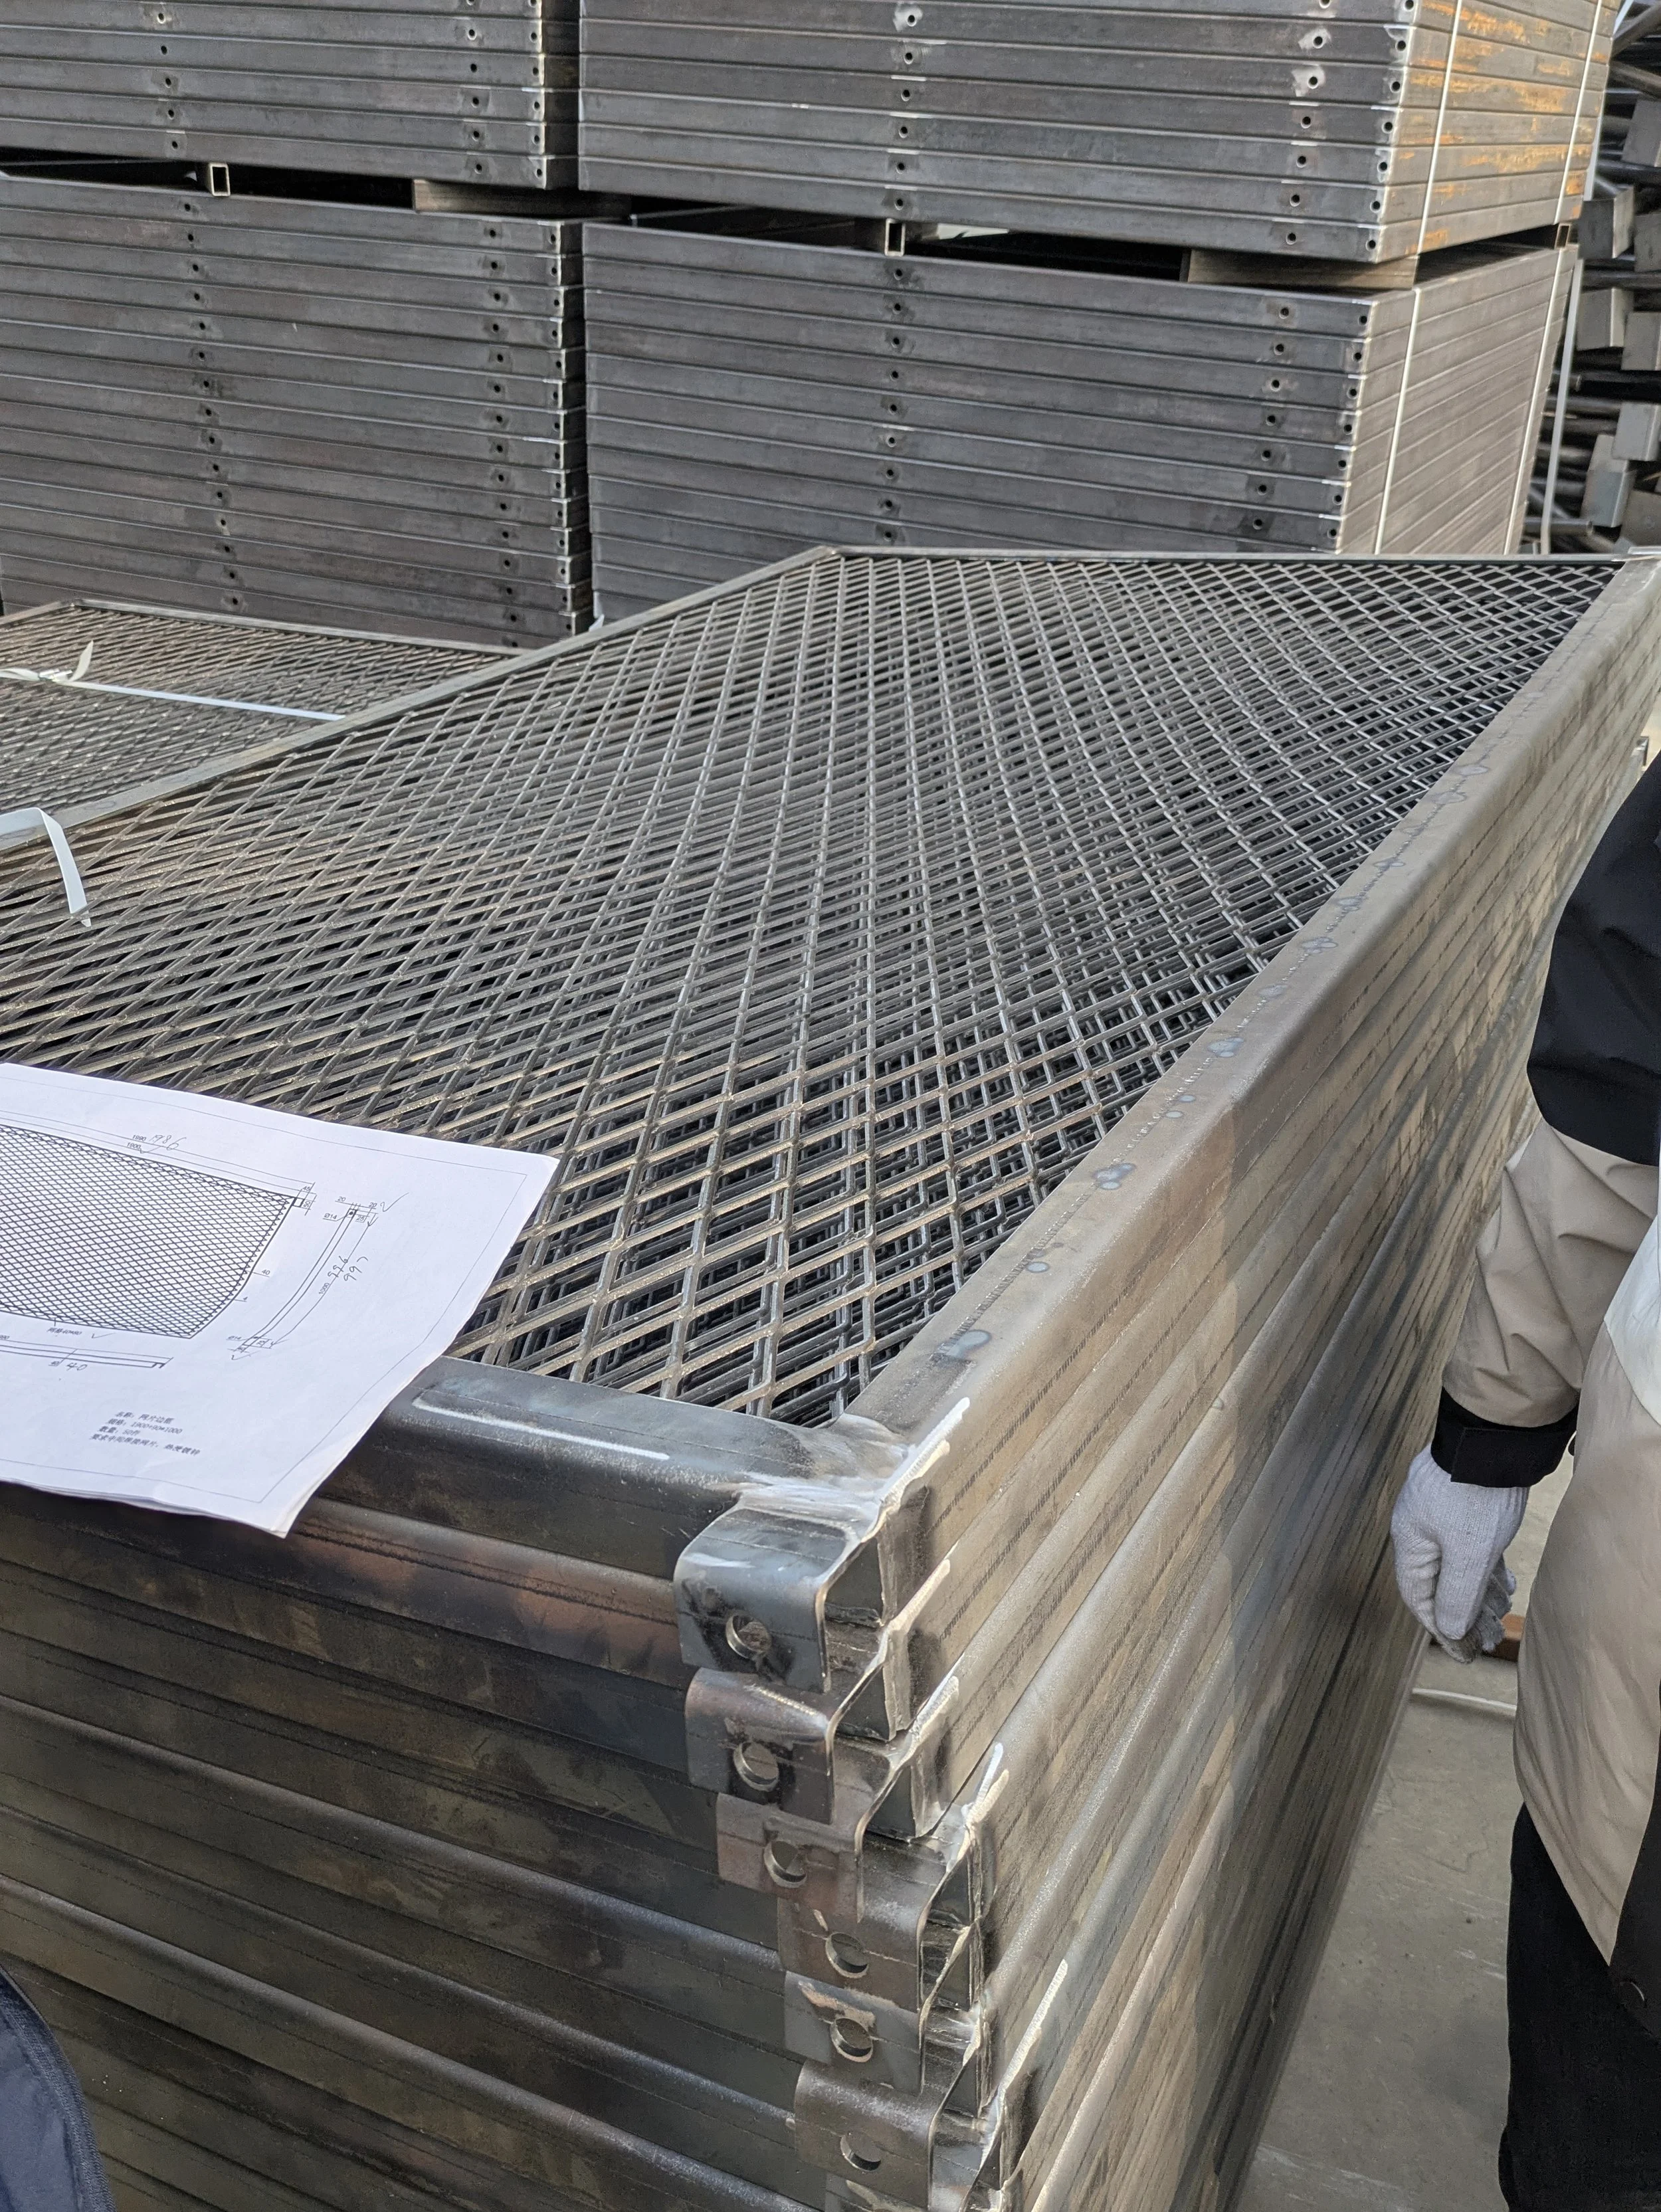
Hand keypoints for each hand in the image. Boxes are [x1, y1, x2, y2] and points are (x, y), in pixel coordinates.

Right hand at [1391, 1446, 1526, 1659]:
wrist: (1494, 1437)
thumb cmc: (1476, 1494)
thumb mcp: (1469, 1554)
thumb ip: (1456, 1595)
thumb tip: (1446, 1628)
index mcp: (1411, 1542)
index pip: (1418, 1598)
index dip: (1440, 1629)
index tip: (1464, 1653)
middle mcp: (1420, 1530)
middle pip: (1439, 1583)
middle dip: (1465, 1614)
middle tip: (1492, 1638)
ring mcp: (1441, 1515)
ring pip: (1457, 1565)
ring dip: (1479, 1593)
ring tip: (1503, 1613)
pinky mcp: (1463, 1504)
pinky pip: (1469, 1547)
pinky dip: (1485, 1569)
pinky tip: (1504, 1581)